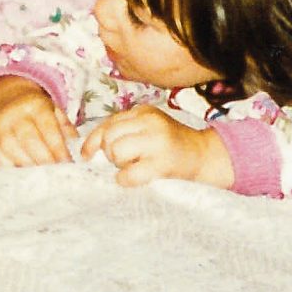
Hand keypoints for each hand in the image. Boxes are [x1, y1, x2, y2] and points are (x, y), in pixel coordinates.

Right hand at [0, 77, 75, 166]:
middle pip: (29, 140)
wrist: (7, 98)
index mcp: (35, 105)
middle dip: (45, 160)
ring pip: (12, 150)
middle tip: (56, 173)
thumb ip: (66, 127)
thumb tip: (77, 148)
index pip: (48, 128)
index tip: (67, 163)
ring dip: (29, 166)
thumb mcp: (54, 110)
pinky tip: (23, 173)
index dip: (58, 148)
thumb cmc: (36, 109)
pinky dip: (10, 167)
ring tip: (42, 176)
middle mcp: (14, 114)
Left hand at [81, 103, 228, 186]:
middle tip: (124, 161)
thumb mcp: (149, 129)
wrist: (205, 156)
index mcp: (144, 112)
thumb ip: (124, 131)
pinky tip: (134, 178)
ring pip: (116, 151)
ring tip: (133, 167)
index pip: (107, 123)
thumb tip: (90, 148)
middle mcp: (149, 122)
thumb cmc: (171, 146)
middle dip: (109, 153)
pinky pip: (128, 174)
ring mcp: (156, 142)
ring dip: (119, 165)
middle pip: (109, 136)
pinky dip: (125, 179)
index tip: (87, 154)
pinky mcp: (162, 163)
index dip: (93, 140)